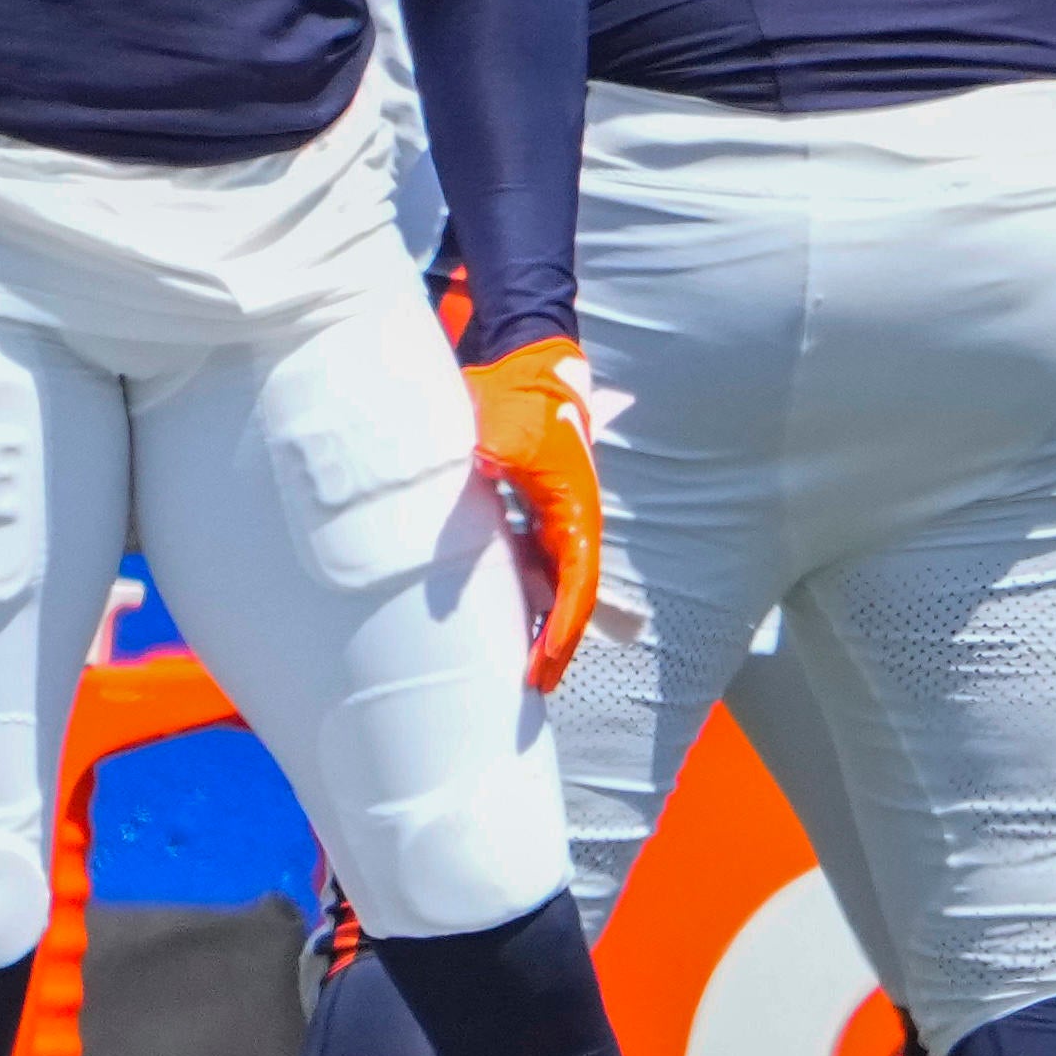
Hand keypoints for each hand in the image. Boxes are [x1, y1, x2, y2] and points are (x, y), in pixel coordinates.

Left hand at [464, 336, 602, 690]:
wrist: (526, 368)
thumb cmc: (518, 400)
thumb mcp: (502, 430)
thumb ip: (494, 457)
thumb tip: (477, 478)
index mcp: (575, 509)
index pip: (577, 582)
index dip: (563, 628)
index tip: (543, 665)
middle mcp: (572, 521)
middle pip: (571, 595)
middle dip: (557, 643)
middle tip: (534, 687)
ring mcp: (555, 520)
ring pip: (555, 586)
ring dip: (543, 626)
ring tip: (523, 668)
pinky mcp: (535, 514)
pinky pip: (536, 567)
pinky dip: (527, 599)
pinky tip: (506, 622)